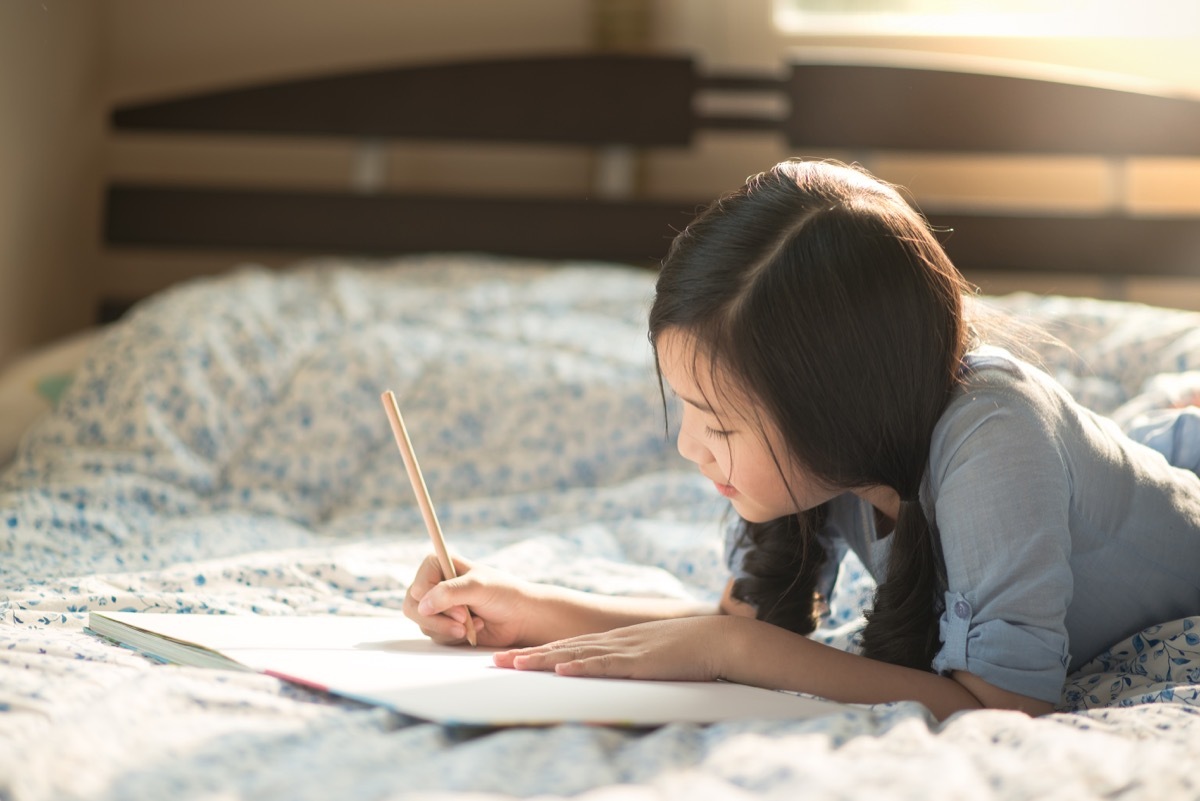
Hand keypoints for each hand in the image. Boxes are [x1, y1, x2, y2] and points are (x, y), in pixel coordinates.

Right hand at [402, 554, 542, 647]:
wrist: (520, 617)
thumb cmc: (503, 594)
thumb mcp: (478, 587)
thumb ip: (450, 592)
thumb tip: (422, 605)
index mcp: (440, 564)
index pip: (418, 585)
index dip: (433, 599)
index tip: (459, 607)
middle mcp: (435, 584)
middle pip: (413, 606)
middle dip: (438, 619)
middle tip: (462, 622)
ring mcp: (438, 606)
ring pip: (424, 624)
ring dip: (448, 629)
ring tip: (473, 624)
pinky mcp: (444, 625)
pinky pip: (435, 636)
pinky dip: (454, 636)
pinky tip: (474, 629)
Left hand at [493, 616, 729, 681]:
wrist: (717, 640)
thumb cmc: (687, 651)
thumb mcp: (649, 655)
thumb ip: (628, 663)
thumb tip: (611, 675)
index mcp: (613, 642)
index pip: (566, 648)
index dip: (536, 654)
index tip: (509, 659)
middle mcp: (612, 643)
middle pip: (561, 649)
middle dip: (527, 656)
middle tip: (496, 662)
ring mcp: (624, 651)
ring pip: (575, 655)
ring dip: (542, 661)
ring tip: (514, 664)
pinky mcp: (639, 663)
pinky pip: (605, 665)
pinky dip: (581, 667)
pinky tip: (561, 670)